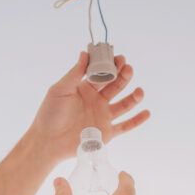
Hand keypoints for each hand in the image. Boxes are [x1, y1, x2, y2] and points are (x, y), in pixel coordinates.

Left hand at [29, 52, 150, 165]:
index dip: (112, 65)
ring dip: (134, 97)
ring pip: (124, 105)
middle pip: (116, 86)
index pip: (103, 74)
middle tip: (128, 69)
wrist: (48, 141)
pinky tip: (147, 112)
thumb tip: (85, 53)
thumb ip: (74, 73)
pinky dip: (137, 120)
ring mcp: (103, 116)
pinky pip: (125, 126)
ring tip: (139, 92)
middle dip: (124, 77)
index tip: (119, 57)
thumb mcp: (60, 90)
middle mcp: (97, 101)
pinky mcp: (106, 133)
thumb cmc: (50, 114)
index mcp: (86, 88)